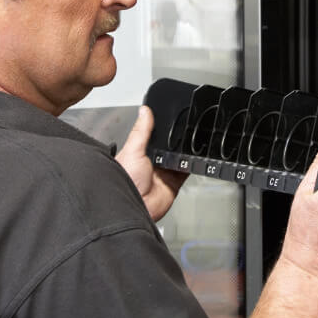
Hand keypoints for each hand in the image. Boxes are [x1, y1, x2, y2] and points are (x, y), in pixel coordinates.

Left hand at [115, 105, 186, 220]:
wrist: (136, 207)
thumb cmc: (125, 181)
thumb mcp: (133, 150)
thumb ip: (141, 131)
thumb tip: (144, 111)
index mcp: (139, 152)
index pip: (153, 135)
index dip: (160, 128)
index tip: (169, 117)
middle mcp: (152, 161)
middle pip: (168, 145)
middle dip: (174, 141)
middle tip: (181, 131)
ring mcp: (164, 171)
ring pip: (179, 156)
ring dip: (183, 152)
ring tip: (186, 144)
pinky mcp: (175, 181)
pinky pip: (187, 170)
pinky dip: (191, 164)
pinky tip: (192, 158)